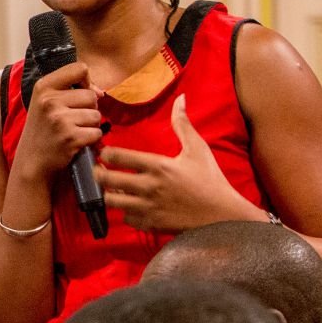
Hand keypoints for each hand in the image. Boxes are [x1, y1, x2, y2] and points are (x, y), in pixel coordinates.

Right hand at [11, 61, 103, 181]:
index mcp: (43, 87)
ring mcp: (59, 119)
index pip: (79, 68)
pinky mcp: (70, 137)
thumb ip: (69, 90)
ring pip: (96, 115)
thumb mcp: (45, 103)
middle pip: (91, 95)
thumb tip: (100, 92)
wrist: (31, 162)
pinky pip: (96, 133)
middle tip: (72, 121)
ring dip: (90, 126)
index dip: (87, 81)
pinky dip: (91, 141)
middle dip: (88, 109)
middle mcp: (49, 100)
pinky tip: (75, 144)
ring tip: (73, 132)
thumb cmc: (43, 131)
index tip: (80, 93)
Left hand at [96, 95, 261, 231]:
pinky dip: (126, 213)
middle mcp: (149, 186)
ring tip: (114, 188)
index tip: (105, 153)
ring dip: (109, 194)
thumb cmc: (211, 180)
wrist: (222, 215)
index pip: (116, 156)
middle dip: (99, 173)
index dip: (105, 153)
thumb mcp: (198, 149)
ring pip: (111, 201)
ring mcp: (148, 207)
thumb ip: (183, 124)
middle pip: (106, 179)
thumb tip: (180, 98)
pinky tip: (132, 206)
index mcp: (157, 165)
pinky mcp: (151, 224)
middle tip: (100, 170)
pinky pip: (126, 219)